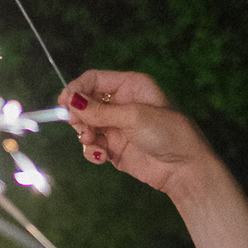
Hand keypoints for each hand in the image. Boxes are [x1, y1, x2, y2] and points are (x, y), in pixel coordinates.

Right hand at [59, 70, 211, 189]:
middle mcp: (121, 104)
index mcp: (130, 86)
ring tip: (91, 141)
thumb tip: (71, 100)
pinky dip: (92, 151)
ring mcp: (116, 126)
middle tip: (79, 126)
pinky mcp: (113, 148)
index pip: (94, 80)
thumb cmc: (168, 133)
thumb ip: (99, 111)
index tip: (64, 102)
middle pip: (85, 103)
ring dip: (84, 135)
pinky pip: (92, 146)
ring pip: (85, 126)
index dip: (77, 89)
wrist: (183, 168)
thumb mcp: (133, 116)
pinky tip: (102, 157)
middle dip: (78, 115)